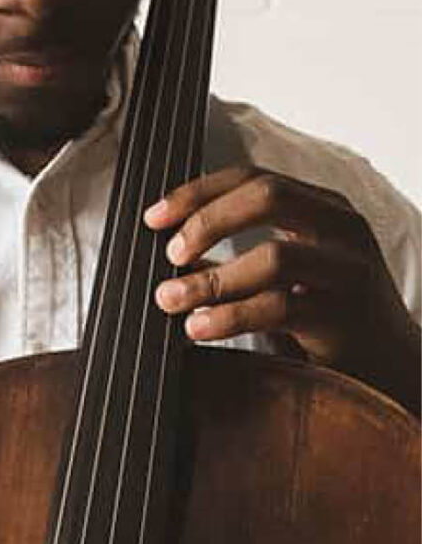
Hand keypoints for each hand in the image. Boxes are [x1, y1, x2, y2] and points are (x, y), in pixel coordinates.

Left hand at [147, 167, 421, 413]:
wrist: (391, 365)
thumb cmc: (326, 313)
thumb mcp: (286, 272)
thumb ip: (238, 254)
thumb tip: (171, 250)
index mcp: (323, 208)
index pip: (256, 178)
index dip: (199, 192)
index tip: (153, 217)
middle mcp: (342, 229)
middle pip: (267, 197)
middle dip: (207, 221)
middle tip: (169, 253)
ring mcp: (348, 270)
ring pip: (274, 256)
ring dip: (210, 278)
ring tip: (169, 299)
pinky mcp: (345, 315)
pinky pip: (279, 307)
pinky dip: (229, 316)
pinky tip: (197, 327)